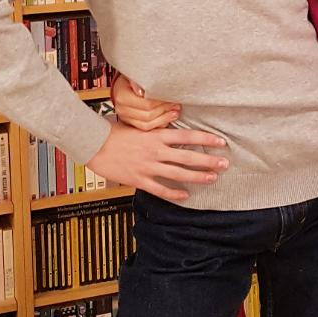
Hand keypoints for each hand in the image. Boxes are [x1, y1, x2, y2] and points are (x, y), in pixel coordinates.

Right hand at [87, 119, 228, 203]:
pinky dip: (174, 193)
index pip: (187, 137)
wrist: (93, 144)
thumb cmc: (113, 131)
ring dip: (197, 177)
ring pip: (178, 174)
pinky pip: (160, 189)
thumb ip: (155, 126)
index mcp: (156, 135)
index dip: (206, 139)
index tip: (220, 142)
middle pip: (187, 157)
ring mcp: (148, 166)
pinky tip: (185, 196)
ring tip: (212, 178)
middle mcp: (155, 151)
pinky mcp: (139, 179)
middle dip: (208, 161)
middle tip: (224, 164)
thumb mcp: (137, 124)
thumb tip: (172, 120)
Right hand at [110, 71, 178, 130]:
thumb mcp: (135, 75)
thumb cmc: (132, 78)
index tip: (172, 98)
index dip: (162, 103)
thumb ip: (138, 81)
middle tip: (176, 106)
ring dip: (163, 119)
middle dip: (164, 111)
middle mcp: (122, 109)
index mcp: (123, 96)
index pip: (147, 104)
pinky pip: (146, 128)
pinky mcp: (131, 123)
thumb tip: (142, 92)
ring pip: (147, 125)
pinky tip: (167, 119)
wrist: (122, 86)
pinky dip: (158, 124)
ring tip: (175, 113)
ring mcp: (125, 118)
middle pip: (147, 115)